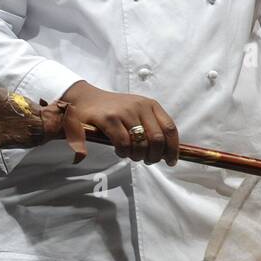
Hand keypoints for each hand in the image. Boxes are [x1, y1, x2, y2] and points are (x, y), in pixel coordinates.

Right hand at [59, 81, 178, 165]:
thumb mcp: (137, 112)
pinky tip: (120, 151)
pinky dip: (124, 153)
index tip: (171, 161)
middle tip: (147, 161)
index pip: (170, 128)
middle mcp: (140, 106)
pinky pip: (123, 144)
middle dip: (155, 156)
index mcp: (151, 105)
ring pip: (141, 144)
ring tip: (132, 156)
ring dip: (138, 156)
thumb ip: (152, 127)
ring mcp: (125, 112)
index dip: (173, 148)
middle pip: (157, 139)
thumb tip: (167, 152)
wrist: (86, 99)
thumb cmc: (115, 109)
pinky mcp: (109, 119)